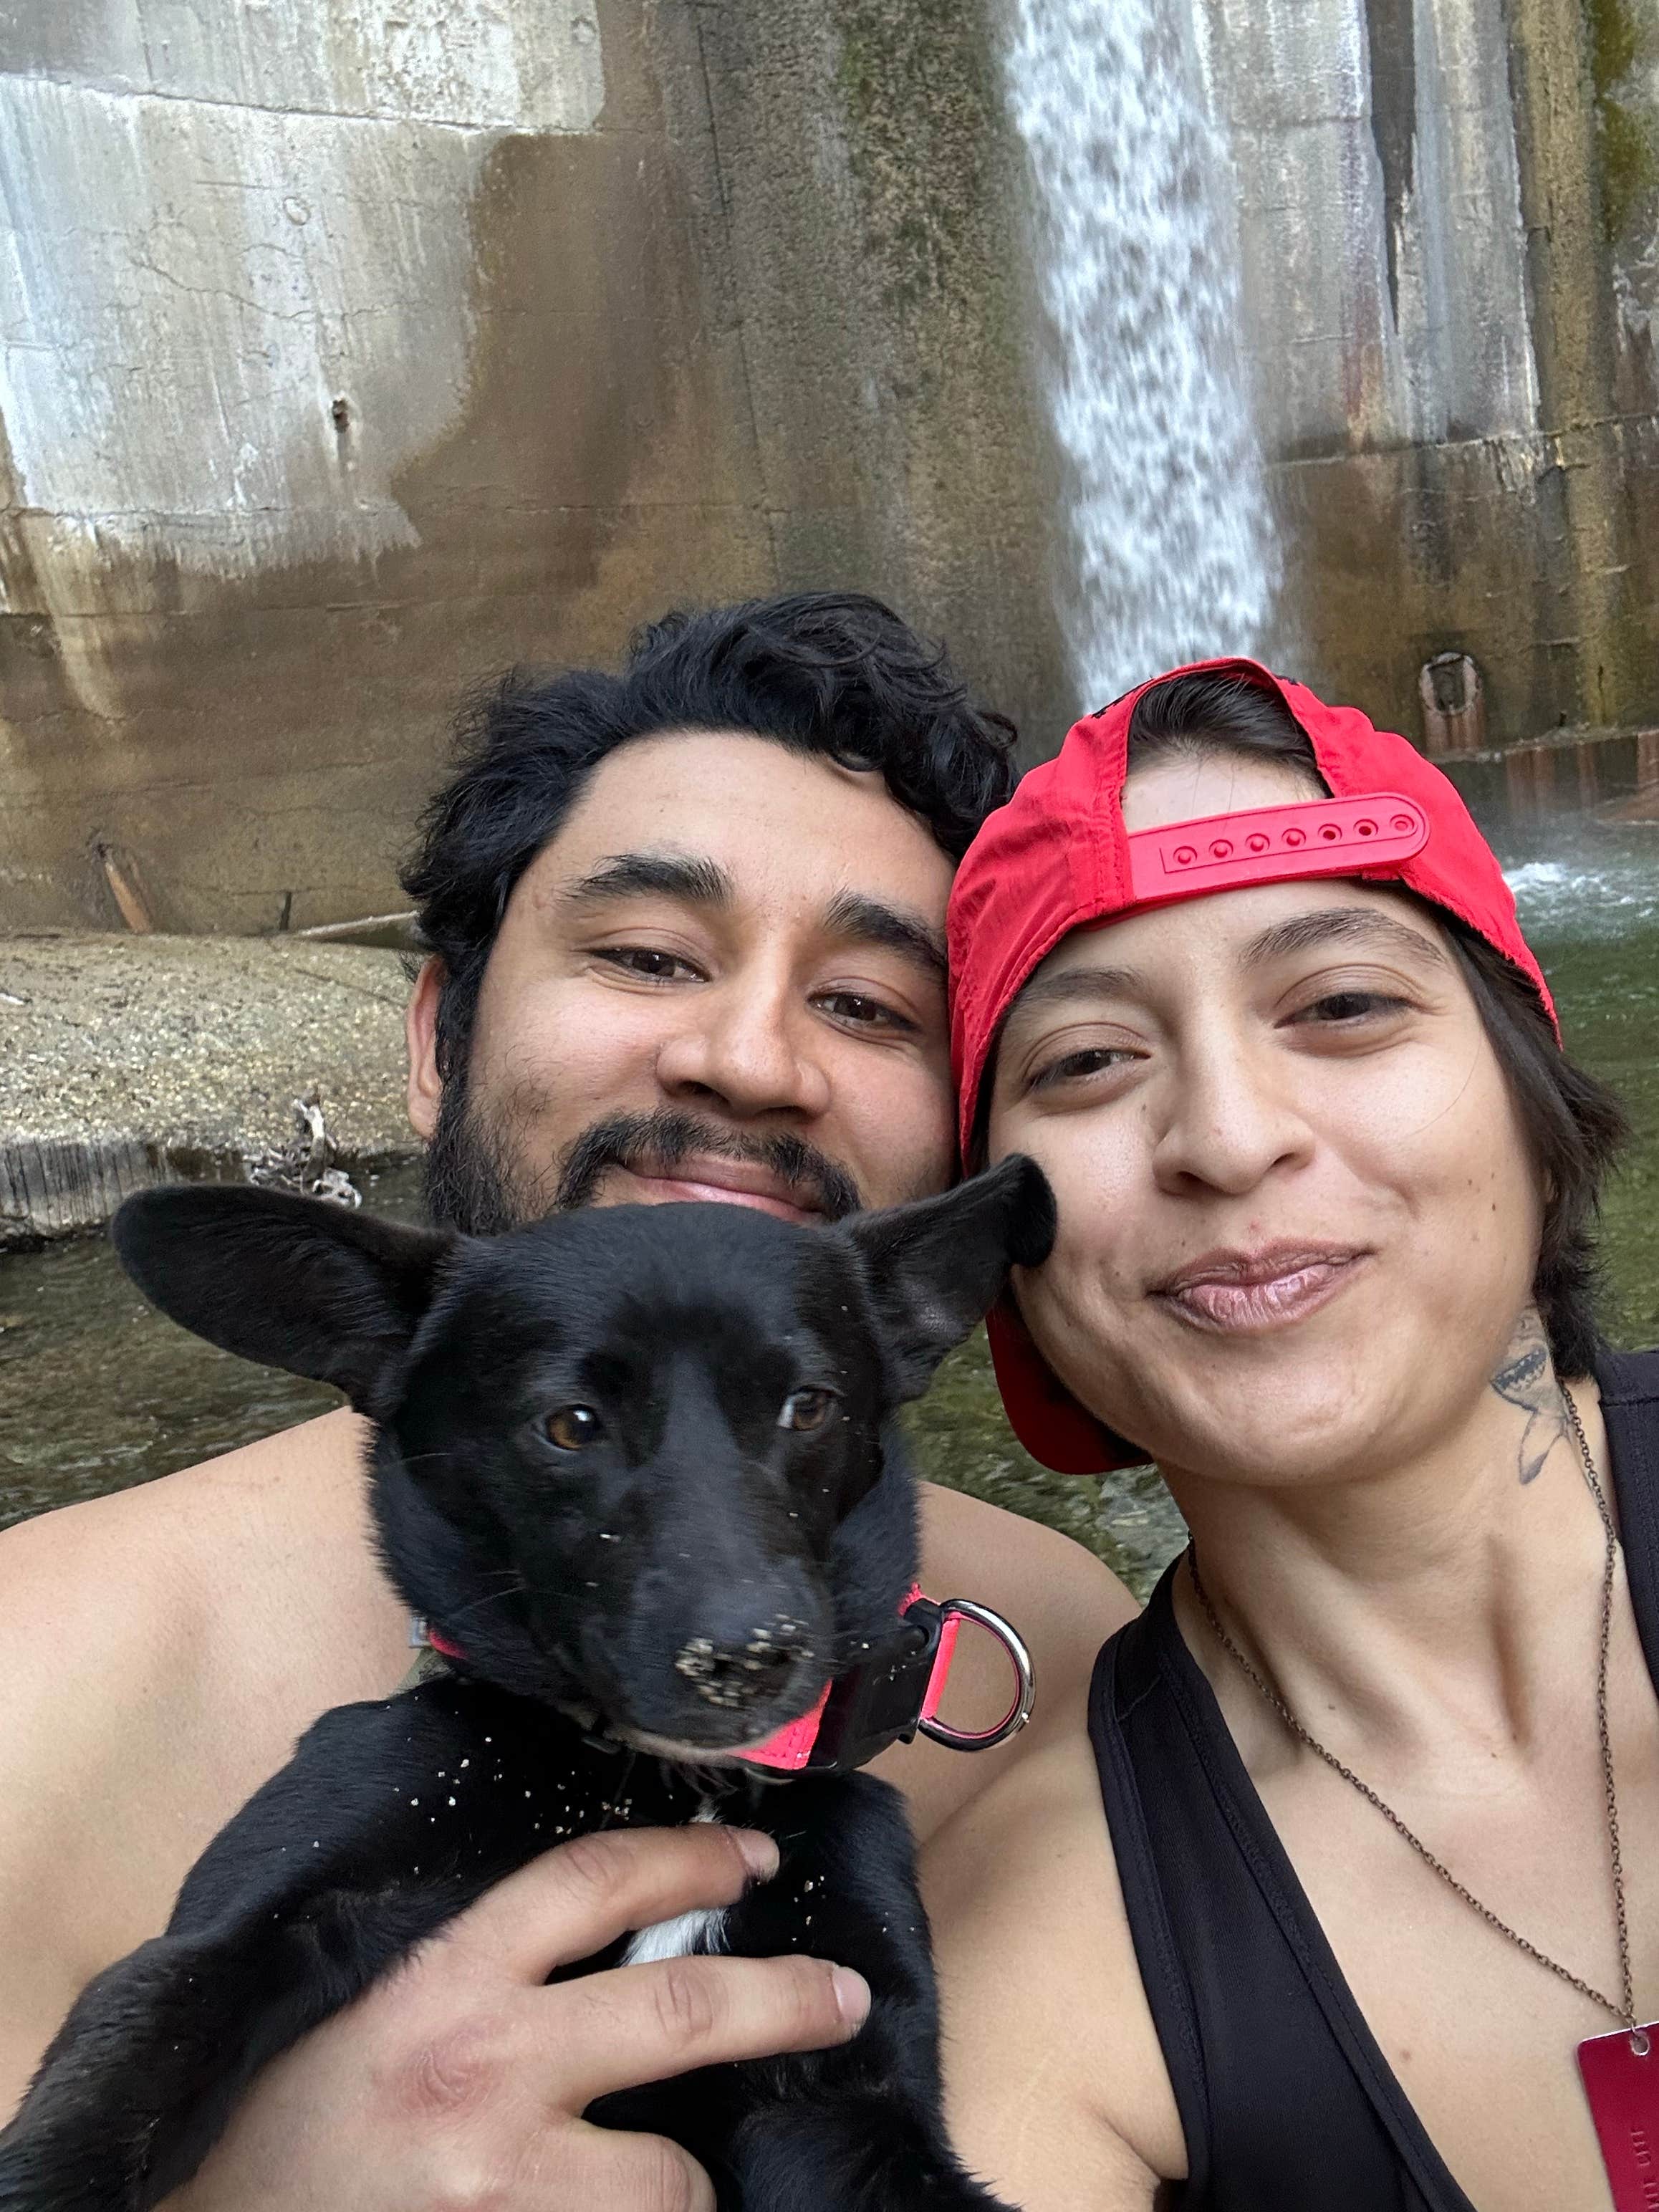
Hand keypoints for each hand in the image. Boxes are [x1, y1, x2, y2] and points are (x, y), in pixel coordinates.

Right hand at [162, 1823, 868, 2211]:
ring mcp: (505, 2191)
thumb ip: (468, 1967)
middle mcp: (484, 2074)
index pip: (592, 1882)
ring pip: (672, 2179)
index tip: (749, 1861)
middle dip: (782, 2000)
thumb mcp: (361, 2009)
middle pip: (679, 2012)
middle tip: (840, 1996)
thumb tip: (596, 1928)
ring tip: (686, 2182)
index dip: (688, 1861)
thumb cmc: (270, 2124)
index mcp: (441, 1984)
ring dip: (690, 2181)